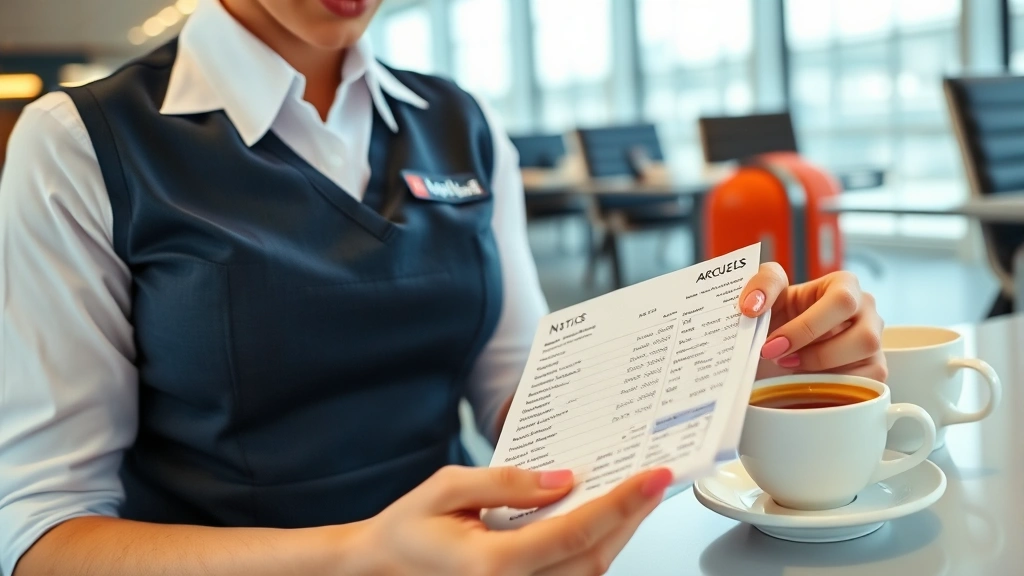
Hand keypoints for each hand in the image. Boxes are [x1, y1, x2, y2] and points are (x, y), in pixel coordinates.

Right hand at [350, 465, 671, 575]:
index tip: (652, 478)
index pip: (574, 533)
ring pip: (588, 575)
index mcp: (492, 565)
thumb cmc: (405, 531)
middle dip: (631, 517)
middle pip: (594, 559)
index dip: (621, 504)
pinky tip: (598, 525)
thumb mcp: (447, 488)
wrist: (378, 571)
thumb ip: (507, 482)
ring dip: (617, 536)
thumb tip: (563, 479)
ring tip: (634, 498)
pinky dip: (592, 552)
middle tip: (654, 483)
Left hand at [738, 265, 885, 380]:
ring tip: (792, 369)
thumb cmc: (779, 316)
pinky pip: (869, 385)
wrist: (777, 344)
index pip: (841, 301)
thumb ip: (761, 285)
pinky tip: (810, 382)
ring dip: (826, 371)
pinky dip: (836, 389)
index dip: (806, 327)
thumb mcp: (767, 295)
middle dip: (817, 355)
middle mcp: (866, 311)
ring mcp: (873, 341)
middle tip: (780, 360)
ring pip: (868, 364)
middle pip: (864, 336)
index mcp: (844, 285)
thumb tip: (753, 305)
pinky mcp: (874, 369)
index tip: (772, 345)